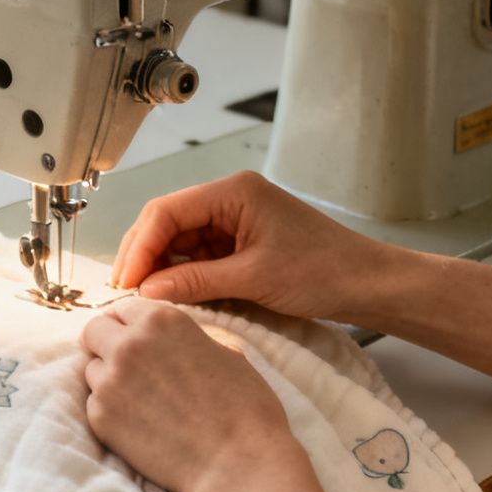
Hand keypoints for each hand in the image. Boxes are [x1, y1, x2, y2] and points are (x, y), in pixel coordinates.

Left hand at [79, 298, 299, 491]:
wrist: (236, 463)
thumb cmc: (244, 409)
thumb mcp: (227, 354)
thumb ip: (189, 340)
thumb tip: (176, 343)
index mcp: (162, 321)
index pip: (122, 308)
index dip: (127, 325)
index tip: (130, 338)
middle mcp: (129, 343)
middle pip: (93, 331)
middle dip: (105, 345)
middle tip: (126, 368)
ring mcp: (110, 380)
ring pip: (92, 370)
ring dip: (109, 380)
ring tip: (142, 403)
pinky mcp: (100, 417)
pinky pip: (94, 405)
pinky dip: (111, 413)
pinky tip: (141, 427)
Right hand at [110, 170, 396, 322]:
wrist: (366, 284)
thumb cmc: (321, 272)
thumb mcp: (253, 279)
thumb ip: (196, 282)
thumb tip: (146, 291)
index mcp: (233, 192)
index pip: (167, 211)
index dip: (140, 247)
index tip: (125, 283)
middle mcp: (229, 199)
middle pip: (167, 222)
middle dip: (143, 256)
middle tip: (125, 293)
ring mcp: (234, 221)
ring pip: (179, 240)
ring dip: (160, 268)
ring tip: (144, 299)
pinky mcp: (239, 243)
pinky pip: (198, 256)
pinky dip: (182, 275)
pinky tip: (170, 296)